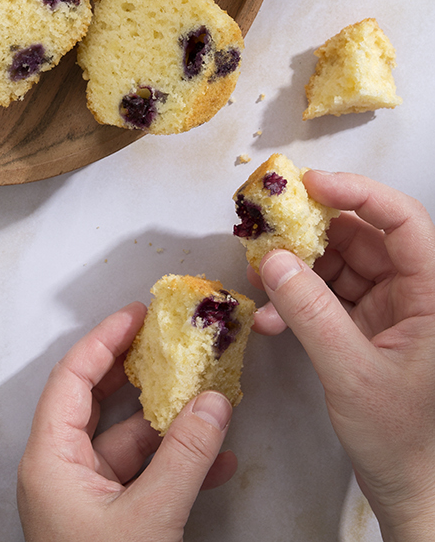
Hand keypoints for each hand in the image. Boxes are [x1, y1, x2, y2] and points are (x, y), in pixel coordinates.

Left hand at [17, 305, 235, 541]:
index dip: (104, 340)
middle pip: (95, 401)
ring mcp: (83, 497)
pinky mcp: (106, 522)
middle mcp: (59, 471)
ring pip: (125, 441)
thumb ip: (184, 456)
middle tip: (165, 342)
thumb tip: (213, 402)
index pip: (71, 377)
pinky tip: (216, 461)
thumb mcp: (149, 515)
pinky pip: (140, 478)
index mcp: (49, 459)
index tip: (138, 315)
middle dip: (136, 371)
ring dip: (166, 424)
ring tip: (204, 397)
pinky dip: (173, 466)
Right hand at [252, 171, 434, 541]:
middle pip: (364, 236)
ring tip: (260, 276)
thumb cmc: (403, 442)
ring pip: (341, 262)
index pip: (403, 221)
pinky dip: (298, 299)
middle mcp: (417, 296)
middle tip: (267, 226)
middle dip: (312, 230)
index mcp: (434, 298)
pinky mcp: (371, 328)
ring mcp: (394, 311)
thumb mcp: (352, 374)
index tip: (311, 183)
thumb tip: (274, 261)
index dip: (358, 192)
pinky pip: (330, 294)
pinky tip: (272, 316)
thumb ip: (311, 314)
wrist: (410, 494)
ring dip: (298, 268)